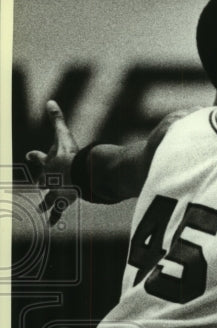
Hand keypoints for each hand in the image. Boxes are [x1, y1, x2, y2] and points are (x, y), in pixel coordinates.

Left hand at [25, 100, 78, 225]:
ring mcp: (55, 190)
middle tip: (41, 186)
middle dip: (42, 183)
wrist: (76, 172)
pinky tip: (51, 226)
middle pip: (43, 181)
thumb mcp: (62, 134)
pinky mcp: (61, 200)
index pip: (38, 158)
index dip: (34, 156)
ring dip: (45, 205)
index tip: (29, 156)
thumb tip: (49, 101)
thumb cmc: (70, 154)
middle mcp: (49, 178)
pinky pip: (57, 211)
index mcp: (48, 162)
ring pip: (48, 199)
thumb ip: (56, 118)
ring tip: (41, 212)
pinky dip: (55, 218)